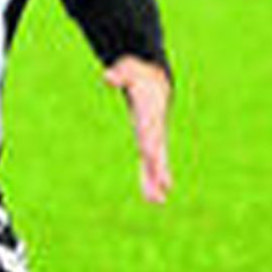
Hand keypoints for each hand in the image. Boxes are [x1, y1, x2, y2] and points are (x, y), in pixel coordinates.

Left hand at [104, 56, 171, 204]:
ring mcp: (153, 137)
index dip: (151, 145)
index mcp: (149, 114)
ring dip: (154, 181)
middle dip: (157, 170)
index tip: (153, 158)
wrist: (154, 79)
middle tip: (162, 188)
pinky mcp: (148, 142)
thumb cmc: (137, 74)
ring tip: (156, 201)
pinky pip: (149, 163)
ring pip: (153, 162)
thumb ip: (119, 75)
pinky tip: (153, 196)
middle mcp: (154, 129)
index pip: (149, 132)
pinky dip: (150, 178)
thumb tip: (108, 77)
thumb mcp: (127, 71)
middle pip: (155, 152)